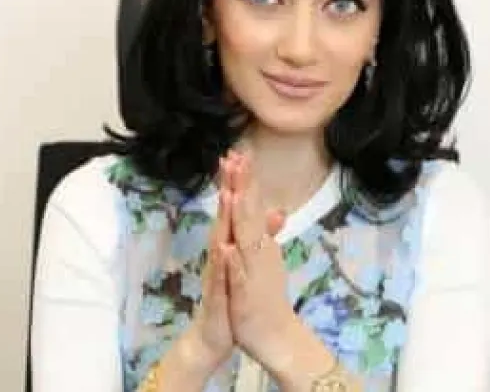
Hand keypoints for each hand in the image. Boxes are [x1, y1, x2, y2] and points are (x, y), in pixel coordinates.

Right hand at [172, 153, 285, 378]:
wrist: (216, 334)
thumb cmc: (232, 296)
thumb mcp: (248, 262)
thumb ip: (259, 236)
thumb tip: (273, 212)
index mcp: (232, 245)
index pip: (236, 209)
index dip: (239, 183)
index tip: (242, 154)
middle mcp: (221, 253)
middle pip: (226, 216)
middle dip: (228, 188)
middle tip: (230, 160)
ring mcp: (217, 272)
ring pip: (220, 241)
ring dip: (223, 218)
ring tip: (226, 193)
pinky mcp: (218, 294)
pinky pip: (220, 276)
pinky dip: (222, 261)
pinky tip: (224, 248)